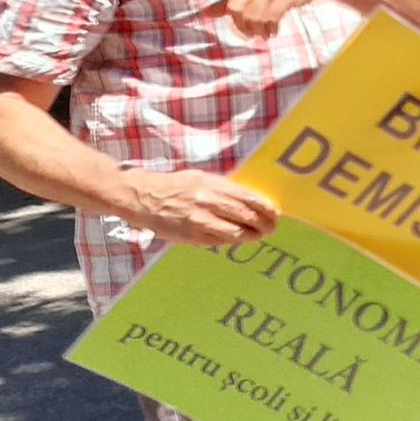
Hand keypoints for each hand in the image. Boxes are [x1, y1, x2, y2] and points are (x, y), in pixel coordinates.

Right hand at [121, 170, 277, 247]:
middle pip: (244, 216)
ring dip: (250, 235)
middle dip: (262, 223)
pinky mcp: (190, 236)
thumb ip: (224, 189)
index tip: (275, 213)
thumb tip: (251, 201)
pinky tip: (237, 239)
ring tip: (258, 236)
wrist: (144, 197)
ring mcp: (198, 221)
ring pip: (234, 232)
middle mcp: (207, 202)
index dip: (265, 208)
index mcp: (211, 185)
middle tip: (271, 227)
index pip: (247, 197)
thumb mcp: (202, 179)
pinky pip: (217, 241)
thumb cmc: (177, 186)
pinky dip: (230, 241)